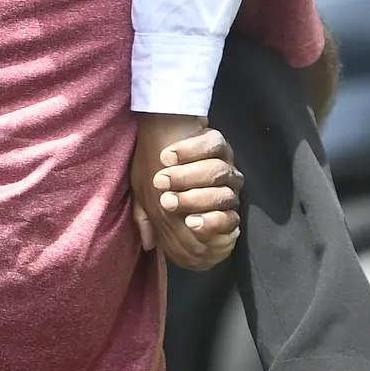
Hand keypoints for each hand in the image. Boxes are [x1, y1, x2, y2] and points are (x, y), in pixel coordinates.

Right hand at [129, 114, 241, 270]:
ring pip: (218, 173)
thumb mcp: (144, 198)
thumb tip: (151, 244)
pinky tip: (169, 155)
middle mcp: (222, 187)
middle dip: (197, 202)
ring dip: (190, 177)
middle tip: (168, 201)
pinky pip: (211, 146)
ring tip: (162, 178)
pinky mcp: (217, 140)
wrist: (157, 126)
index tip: (188, 223)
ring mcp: (222, 163)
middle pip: (224, 201)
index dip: (212, 228)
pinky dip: (191, 150)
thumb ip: (148, 220)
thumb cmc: (151, 165)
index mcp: (210, 206)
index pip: (223, 226)